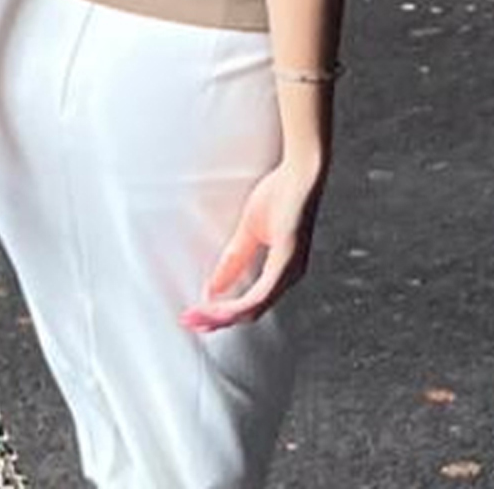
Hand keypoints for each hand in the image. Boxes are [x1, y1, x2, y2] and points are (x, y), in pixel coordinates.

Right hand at [179, 157, 325, 332]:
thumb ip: (234, 259)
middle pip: (249, 313)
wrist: (301, 171)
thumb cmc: (283, 193)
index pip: (249, 303)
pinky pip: (261, 295)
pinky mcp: (287, 261)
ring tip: (199, 316)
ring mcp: (289, 271)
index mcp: (281, 271)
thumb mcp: (249, 231)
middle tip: (191, 321)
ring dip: (222, 316)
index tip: (198, 315)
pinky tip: (220, 306)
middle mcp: (288, 276)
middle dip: (217, 320)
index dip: (222, 313)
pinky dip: (237, 304)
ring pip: (253, 309)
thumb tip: (215, 286)